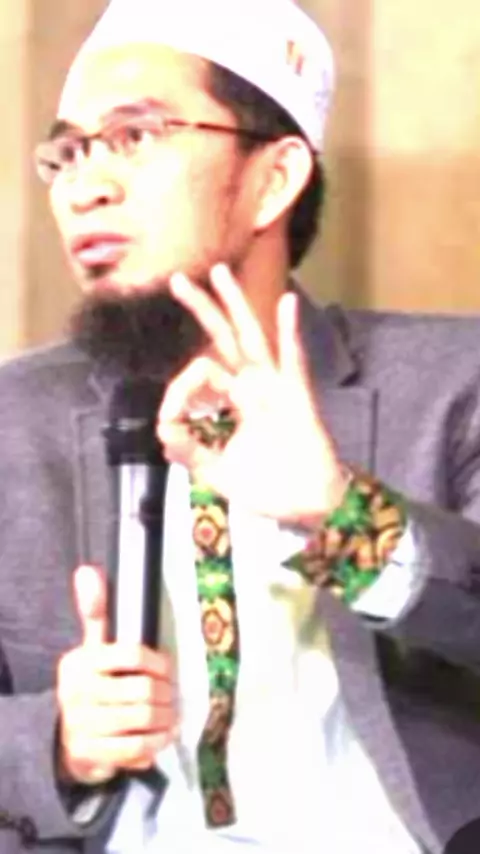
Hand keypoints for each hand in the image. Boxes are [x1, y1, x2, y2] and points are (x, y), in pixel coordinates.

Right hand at [56, 565, 176, 785]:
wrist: (67, 738)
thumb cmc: (91, 684)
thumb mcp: (92, 647)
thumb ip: (96, 611)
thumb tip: (87, 570)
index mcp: (80, 662)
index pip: (131, 654)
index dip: (159, 662)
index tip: (168, 669)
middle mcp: (77, 692)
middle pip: (142, 689)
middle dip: (166, 693)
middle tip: (174, 696)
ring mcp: (81, 725)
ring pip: (142, 719)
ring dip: (166, 717)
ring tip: (172, 714)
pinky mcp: (90, 755)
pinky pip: (135, 748)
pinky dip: (156, 742)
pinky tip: (163, 735)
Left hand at [157, 264, 347, 526]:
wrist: (309, 508)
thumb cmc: (270, 487)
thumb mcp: (217, 471)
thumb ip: (191, 450)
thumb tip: (163, 429)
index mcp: (238, 399)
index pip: (201, 373)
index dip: (178, 390)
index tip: (168, 422)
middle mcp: (256, 385)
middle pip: (225, 338)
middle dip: (203, 308)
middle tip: (177, 280)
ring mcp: (277, 388)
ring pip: (253, 338)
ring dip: (236, 305)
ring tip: (219, 273)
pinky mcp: (298, 399)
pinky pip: (293, 362)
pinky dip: (291, 333)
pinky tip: (288, 303)